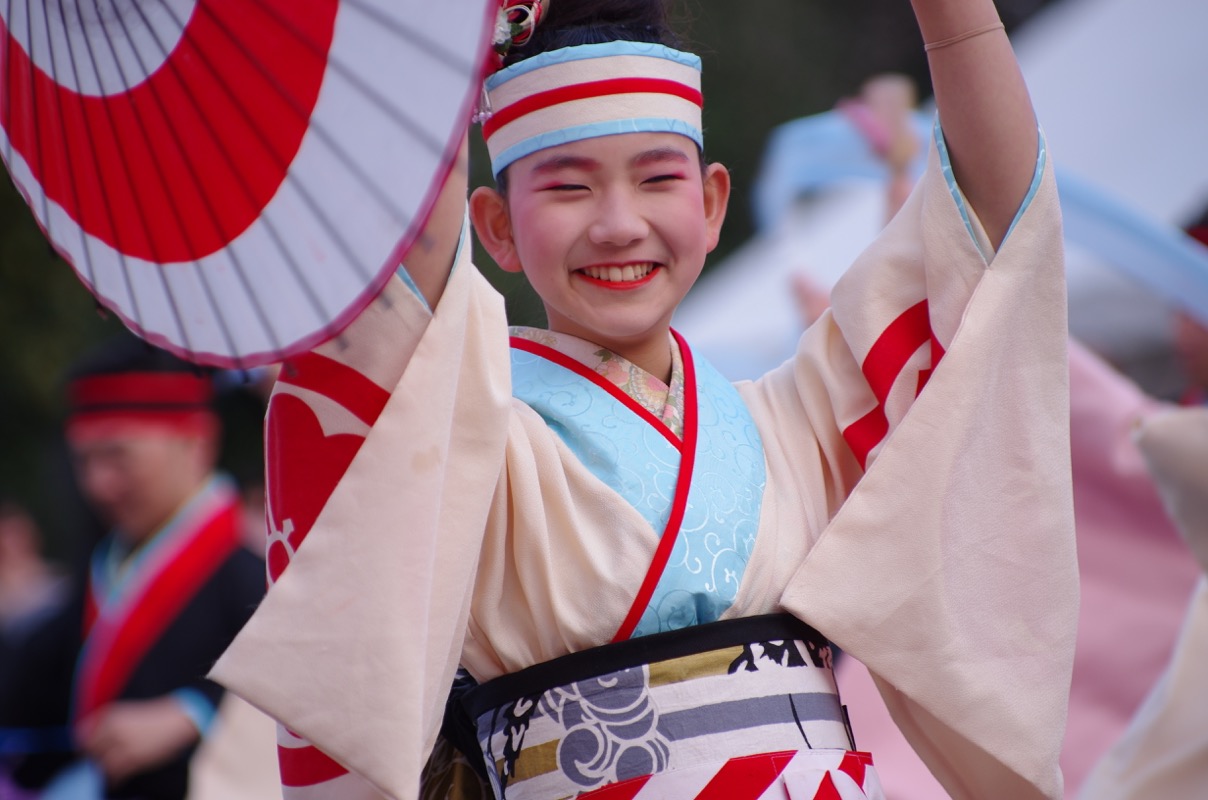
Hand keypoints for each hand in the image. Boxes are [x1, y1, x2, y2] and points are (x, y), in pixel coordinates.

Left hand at [76, 696, 200, 784]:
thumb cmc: (153, 718)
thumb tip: (88, 742)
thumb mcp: (127, 715)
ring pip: (101, 764)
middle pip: (90, 751)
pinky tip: (117, 779)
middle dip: (93, 758)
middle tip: (99, 762)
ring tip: (110, 770)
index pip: (82, 735)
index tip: (87, 751)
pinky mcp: (134, 759)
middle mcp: (114, 730)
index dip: (83, 746)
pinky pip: (115, 774)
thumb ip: (108, 727)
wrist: (178, 720)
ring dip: (102, 769)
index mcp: (111, 717)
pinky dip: (114, 779)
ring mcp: (124, 745)